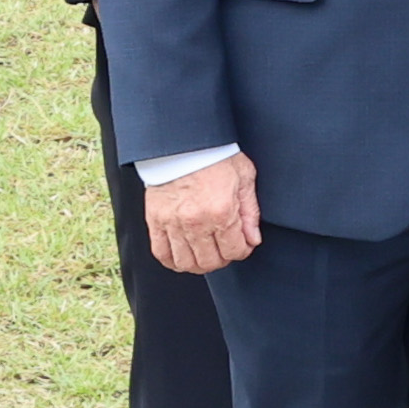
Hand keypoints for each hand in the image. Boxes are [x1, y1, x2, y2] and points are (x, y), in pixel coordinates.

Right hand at [144, 152, 262, 274]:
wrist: (183, 144)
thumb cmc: (215, 157)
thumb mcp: (244, 178)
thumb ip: (251, 212)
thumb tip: (253, 239)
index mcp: (221, 211)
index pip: (235, 250)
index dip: (243, 250)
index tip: (243, 244)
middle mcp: (196, 222)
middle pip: (211, 261)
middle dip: (223, 259)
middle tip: (225, 249)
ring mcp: (173, 223)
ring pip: (186, 262)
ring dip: (199, 264)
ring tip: (206, 253)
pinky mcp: (155, 221)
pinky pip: (161, 253)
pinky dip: (172, 261)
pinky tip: (183, 256)